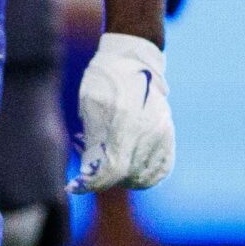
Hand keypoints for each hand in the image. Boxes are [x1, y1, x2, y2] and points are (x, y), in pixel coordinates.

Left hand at [72, 32, 174, 193]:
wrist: (134, 60)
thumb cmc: (105, 80)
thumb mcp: (89, 109)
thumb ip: (92, 143)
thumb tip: (90, 173)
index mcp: (126, 122)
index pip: (113, 169)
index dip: (93, 183)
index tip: (76, 185)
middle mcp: (149, 131)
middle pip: (127, 176)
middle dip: (102, 179)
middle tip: (86, 170)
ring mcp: (163, 133)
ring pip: (144, 177)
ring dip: (121, 179)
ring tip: (107, 163)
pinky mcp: (168, 134)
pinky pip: (161, 170)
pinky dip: (144, 176)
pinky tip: (128, 169)